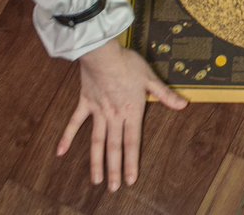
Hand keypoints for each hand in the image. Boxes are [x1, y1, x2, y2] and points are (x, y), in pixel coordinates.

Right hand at [57, 39, 187, 190]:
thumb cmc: (128, 64)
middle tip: (112, 188)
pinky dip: (66, 137)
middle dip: (114, 169)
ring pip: (96, 141)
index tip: (130, 179)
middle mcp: (114, 116)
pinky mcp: (85, 103)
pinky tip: (60, 152)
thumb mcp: (151, 78)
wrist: (103, 54)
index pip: (132, 142)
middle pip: (114, 147)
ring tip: (96, 180)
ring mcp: (97, 112)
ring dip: (96, 161)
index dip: (131, 162)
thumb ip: (165, 94)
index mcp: (131, 111)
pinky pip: (74, 123)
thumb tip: (183, 105)